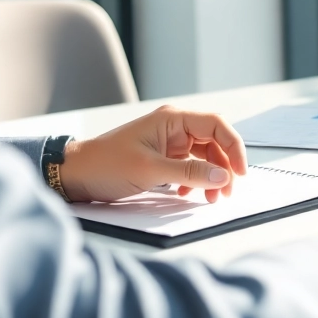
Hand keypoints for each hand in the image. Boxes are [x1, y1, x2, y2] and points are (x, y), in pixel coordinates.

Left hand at [58, 105, 247, 203]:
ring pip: (203, 156)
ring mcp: (168, 142)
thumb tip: (222, 176)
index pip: (216, 125)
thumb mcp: (150, 170)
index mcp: (172, 119)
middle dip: (223, 167)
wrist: (77, 175)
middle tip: (224, 192)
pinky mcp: (163, 158)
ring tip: (210, 197)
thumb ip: (189, 172)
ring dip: (210, 176)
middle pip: (213, 143)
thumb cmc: (106, 165)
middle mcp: (173, 127)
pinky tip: (188, 195)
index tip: (240, 172)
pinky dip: (195, 181)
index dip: (233, 147)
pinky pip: (190, 166)